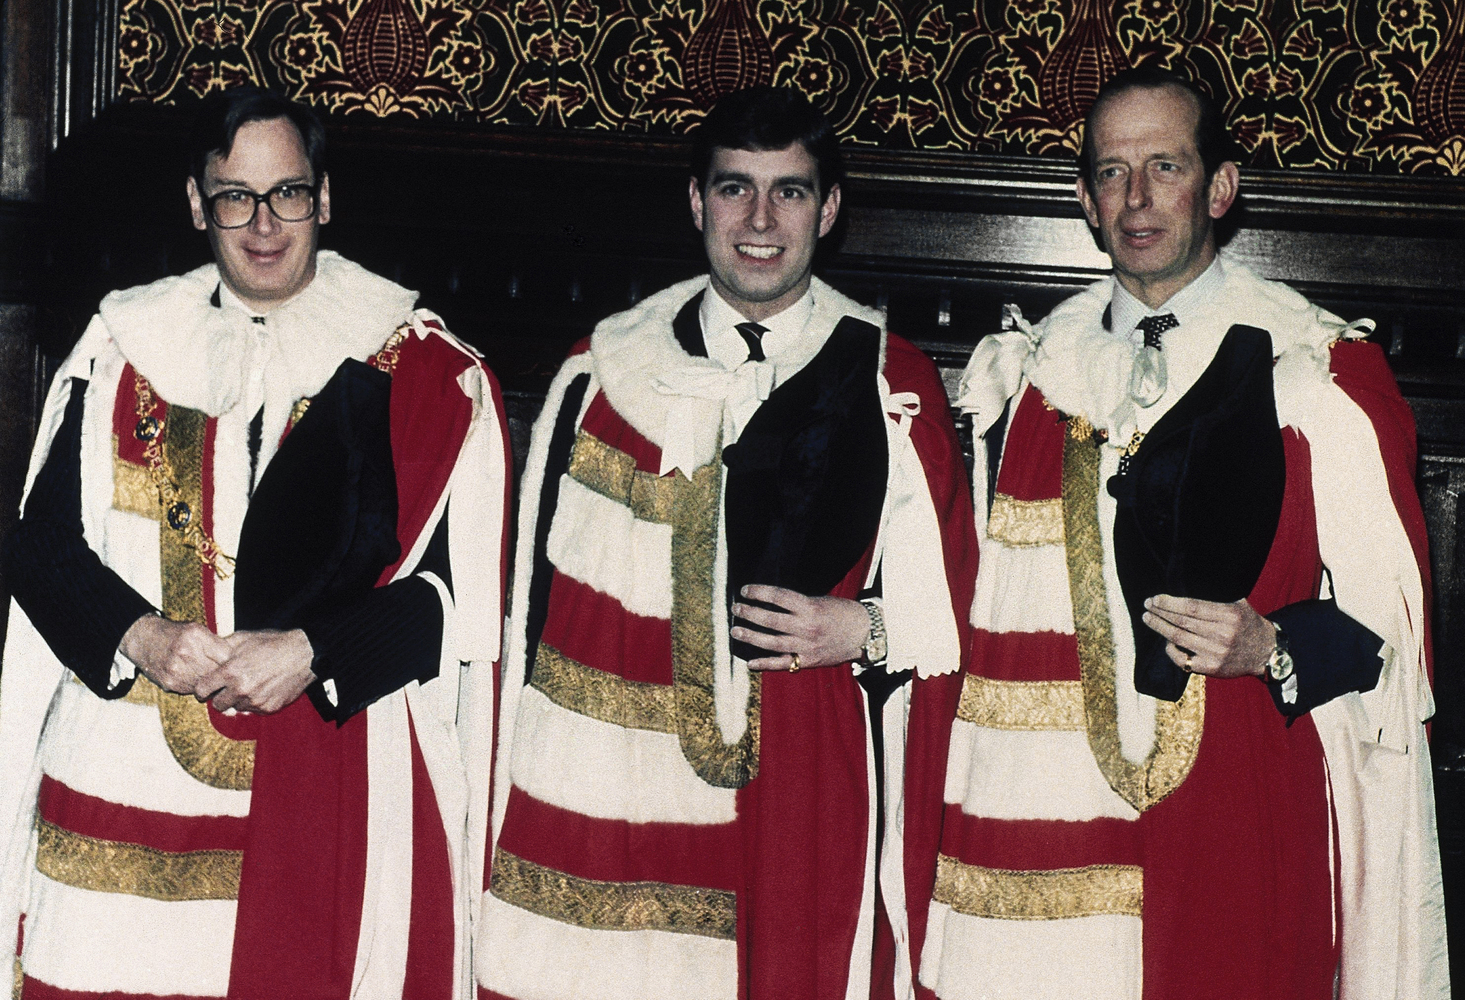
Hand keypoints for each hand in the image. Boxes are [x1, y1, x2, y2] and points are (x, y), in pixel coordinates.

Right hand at [119, 614, 231, 696]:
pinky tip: (195, 678)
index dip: (233, 663)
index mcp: (196, 637)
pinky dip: (196, 686)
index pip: (225, 657)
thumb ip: (215, 642)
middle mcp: (186, 653)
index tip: (236, 665)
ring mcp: (177, 670)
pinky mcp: (169, 683)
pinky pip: (191, 690)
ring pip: (206, 684)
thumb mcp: (196, 629)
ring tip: (211, 678)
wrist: (143, 639)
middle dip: (224, 675)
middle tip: (228, 676)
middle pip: (217, 672)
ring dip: (211, 684)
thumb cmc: (174, 633)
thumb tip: (236, 658)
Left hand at [199, 629, 316, 713]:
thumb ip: (221, 647)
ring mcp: (255, 701)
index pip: (202, 690)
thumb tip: (205, 651)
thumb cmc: (272, 644)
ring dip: (238, 700)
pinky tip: (263, 689)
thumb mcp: (243, 639)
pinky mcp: (268, 708)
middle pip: (217, 705)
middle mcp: (240, 689)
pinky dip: (255, 702)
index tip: (208, 686)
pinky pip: (253, 710)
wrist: (303, 655)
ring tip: (249, 686)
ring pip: (236, 708)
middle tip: (227, 688)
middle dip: (219, 697)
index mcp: (230, 672)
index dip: (203, 688)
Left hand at [730, 585, 869, 672]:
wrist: (866, 634)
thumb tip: (772, 603)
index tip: (745, 590)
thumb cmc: (843, 613)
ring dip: (751, 636)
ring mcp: (806, 646)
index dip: (759, 592)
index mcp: (810, 608)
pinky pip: (783, 663)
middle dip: (750, 613)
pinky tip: (750, 662)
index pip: (779, 597)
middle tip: (736, 609)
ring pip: (772, 642)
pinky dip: (765, 663)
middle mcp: (806, 627)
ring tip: (736, 631)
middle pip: (771, 620)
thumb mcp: (821, 601)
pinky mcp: (808, 661)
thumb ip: (798, 604)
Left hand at [1141, 595, 1273, 679]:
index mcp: (1229, 615)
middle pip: (1182, 622)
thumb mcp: (1239, 604)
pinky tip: (1165, 640)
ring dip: (1160, 628)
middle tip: (1147, 605)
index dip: (1170, 603)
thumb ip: (1217, 597)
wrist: (1267, 653)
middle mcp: (1222, 635)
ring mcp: (1216, 653)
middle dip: (1160, 612)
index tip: (1155, 598)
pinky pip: (1182, 659)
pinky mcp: (1212, 668)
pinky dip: (1171, 649)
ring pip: (1179, 639)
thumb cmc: (1248, 624)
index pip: (1192, 607)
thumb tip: (1186, 583)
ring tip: (1148, 618)